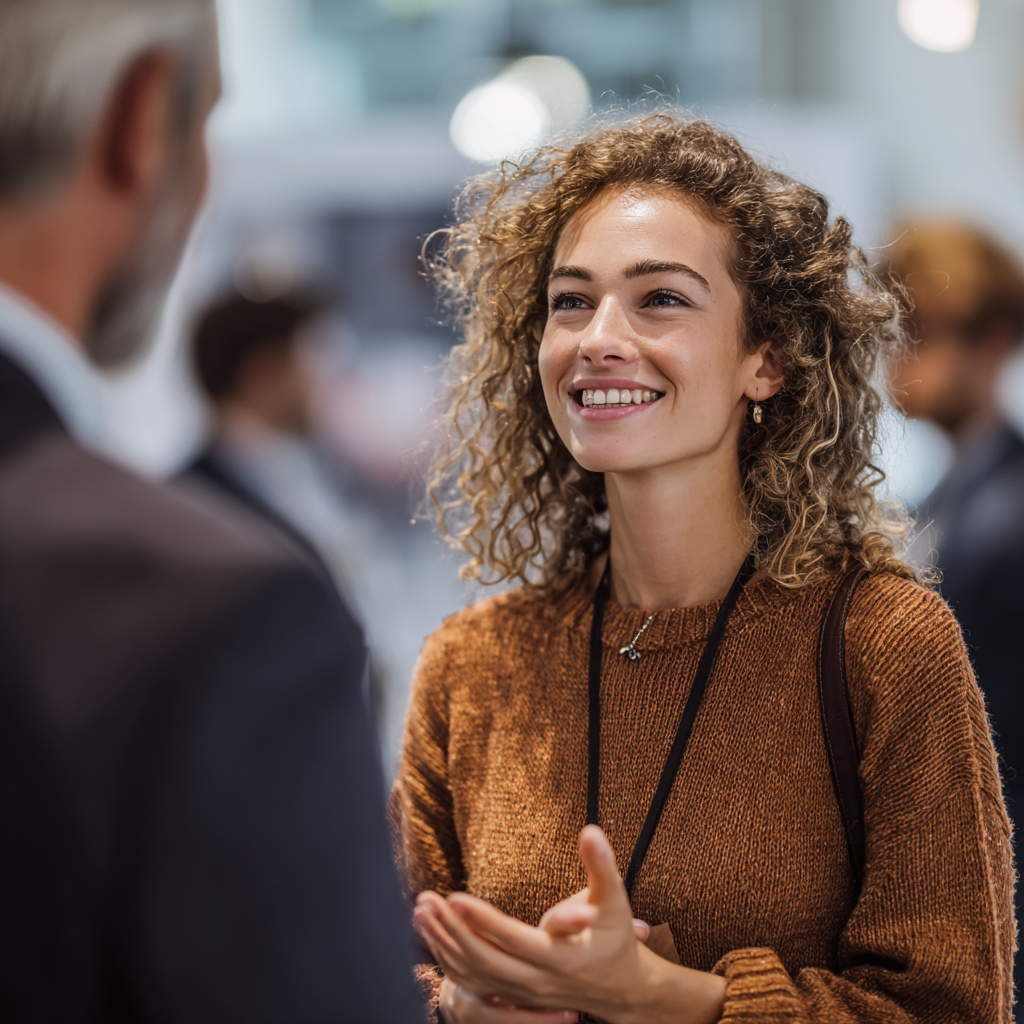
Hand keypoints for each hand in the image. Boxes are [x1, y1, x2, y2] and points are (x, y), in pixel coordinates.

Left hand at [414, 825, 725, 1023]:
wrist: (623, 990)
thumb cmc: (617, 939)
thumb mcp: (614, 901)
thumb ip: (602, 867)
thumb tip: (591, 831)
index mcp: (563, 959)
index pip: (514, 940)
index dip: (483, 920)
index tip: (454, 896)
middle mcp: (540, 981)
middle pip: (486, 961)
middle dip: (453, 932)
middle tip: (426, 902)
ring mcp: (525, 993)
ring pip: (475, 975)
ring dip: (445, 945)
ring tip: (421, 914)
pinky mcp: (516, 996)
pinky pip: (476, 983)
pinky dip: (451, 960)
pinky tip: (433, 936)